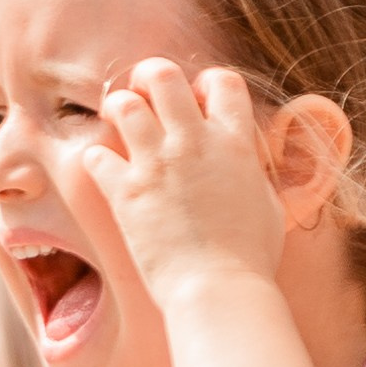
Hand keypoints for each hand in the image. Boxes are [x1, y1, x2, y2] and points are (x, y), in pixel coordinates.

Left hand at [80, 57, 292, 302]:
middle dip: (149, 78)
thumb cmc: (250, 260)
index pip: (221, 80)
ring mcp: (157, 165)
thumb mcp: (269, 205)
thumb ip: (254, 174)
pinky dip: (97, 159)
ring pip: (124, 104)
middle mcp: (193, 142)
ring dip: (117, 108)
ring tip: (116, 123)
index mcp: (234, 141)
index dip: (205, 84)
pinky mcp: (126, 194)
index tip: (197, 102)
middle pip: (163, 75)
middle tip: (143, 98)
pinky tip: (104, 171)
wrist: (218, 291)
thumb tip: (249, 165)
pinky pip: (96, 155)